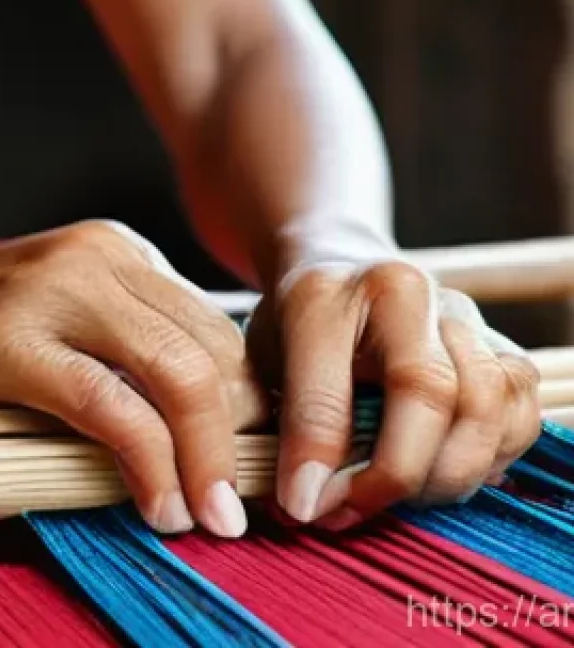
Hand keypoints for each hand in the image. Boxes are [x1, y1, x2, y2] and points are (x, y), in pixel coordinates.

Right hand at [0, 221, 266, 536]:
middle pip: (211, 350)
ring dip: (206, 458)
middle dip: (238, 438)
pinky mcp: (11, 339)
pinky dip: (149, 465)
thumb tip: (213, 421)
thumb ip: (128, 346)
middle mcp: (98, 254)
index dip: (246, 404)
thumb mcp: (62, 320)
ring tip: (207, 516)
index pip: (216, 327)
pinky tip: (157, 507)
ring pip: (177, 374)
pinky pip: (111, 408)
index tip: (249, 464)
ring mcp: (54, 290)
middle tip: (236, 503)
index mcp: (117, 248)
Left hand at [245, 261, 540, 529]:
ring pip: (485, 406)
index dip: (316, 455)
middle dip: (393, 473)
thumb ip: (280, 420)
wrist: (340, 271)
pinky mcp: (503, 348)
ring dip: (444, 474)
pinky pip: (519, 418)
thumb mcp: (262, 360)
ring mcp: (463, 317)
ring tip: (392, 495)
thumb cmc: (298, 326)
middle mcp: (406, 292)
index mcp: (325, 292)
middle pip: (428, 392)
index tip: (300, 505)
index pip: (328, 384)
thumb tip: (305, 503)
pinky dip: (486, 460)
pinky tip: (438, 470)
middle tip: (347, 510)